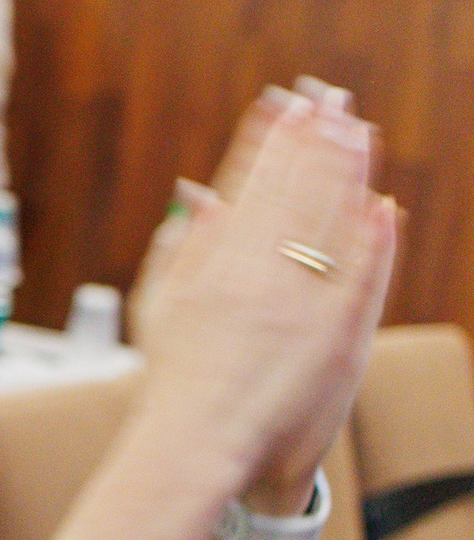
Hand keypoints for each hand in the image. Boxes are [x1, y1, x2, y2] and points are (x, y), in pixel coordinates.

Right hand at [133, 89, 396, 509]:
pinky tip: (381, 201)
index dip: (269, 140)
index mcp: (213, 262)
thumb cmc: (173, 378)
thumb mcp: (159, 305)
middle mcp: (256, 274)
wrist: (198, 442)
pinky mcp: (334, 334)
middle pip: (293, 190)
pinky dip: (374, 236)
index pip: (247, 183)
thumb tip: (198, 194)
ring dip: (345, 170)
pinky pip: (362, 274)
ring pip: (330, 221)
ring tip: (357, 129)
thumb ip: (179, 246)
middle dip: (312, 138)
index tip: (284, 103)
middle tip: (329, 96)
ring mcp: (299, 303)